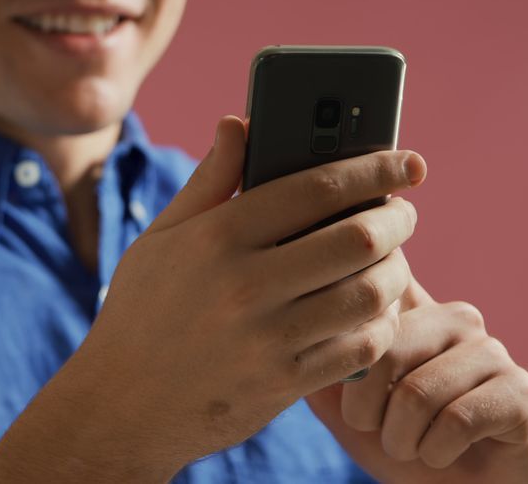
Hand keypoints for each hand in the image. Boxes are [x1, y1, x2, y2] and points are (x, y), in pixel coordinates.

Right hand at [0, 115, 426, 479]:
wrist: (122, 404)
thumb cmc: (142, 311)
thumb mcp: (162, 237)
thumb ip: (209, 179)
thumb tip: (239, 122)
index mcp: (216, 237)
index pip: (316, 187)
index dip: (372, 168)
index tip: (405, 162)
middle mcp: (244, 284)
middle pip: (357, 238)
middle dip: (397, 219)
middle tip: (402, 213)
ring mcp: (267, 339)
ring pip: (369, 294)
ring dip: (396, 272)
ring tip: (390, 261)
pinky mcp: (284, 383)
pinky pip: (361, 347)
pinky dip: (380, 324)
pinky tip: (371, 312)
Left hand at [305, 277, 527, 483]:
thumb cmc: (398, 441)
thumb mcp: (341, 404)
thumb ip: (317, 365)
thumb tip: (290, 334)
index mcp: (410, 308)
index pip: (370, 298)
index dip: (343, 341)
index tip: (338, 379)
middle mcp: (454, 316)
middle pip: (384, 350)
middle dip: (365, 410)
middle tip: (375, 431)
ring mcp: (492, 350)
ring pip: (417, 392)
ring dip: (401, 439)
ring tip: (409, 446)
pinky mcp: (520, 391)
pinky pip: (456, 420)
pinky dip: (434, 453)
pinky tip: (441, 454)